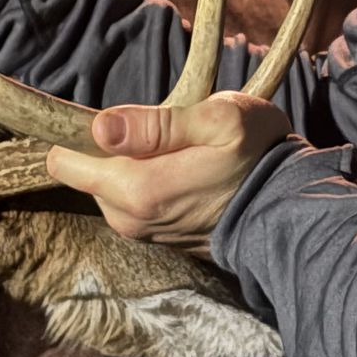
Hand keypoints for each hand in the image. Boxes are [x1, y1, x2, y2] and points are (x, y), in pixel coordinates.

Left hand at [44, 94, 294, 252]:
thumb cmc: (259, 157)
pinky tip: (183, 172)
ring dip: (132, 165)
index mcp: (135, 188)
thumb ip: (156, 125)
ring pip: (109, 186)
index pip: (65, 162)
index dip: (79, 131)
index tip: (114, 119)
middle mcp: (128, 218)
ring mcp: (141, 231)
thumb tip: (100, 127)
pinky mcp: (156, 237)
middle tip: (164, 133)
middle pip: (87, 171)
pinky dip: (146, 182)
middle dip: (113, 149)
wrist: (290, 212)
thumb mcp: (217, 121)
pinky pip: (131, 202)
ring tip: (179, 151)